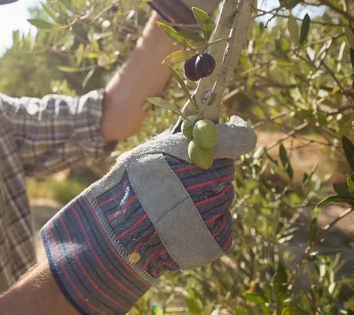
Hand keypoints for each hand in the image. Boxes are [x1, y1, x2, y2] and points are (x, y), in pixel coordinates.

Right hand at [40, 116, 256, 314]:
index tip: (231, 128)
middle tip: (184, 178)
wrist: (117, 234)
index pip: (236, 138)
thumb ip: (178, 136)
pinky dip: (205, 221)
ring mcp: (216, 211)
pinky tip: (179, 223)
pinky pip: (220, 222)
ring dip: (205, 196)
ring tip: (174, 205)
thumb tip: (199, 116)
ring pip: (222, 196)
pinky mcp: (217, 236)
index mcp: (194, 155)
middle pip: (225, 169)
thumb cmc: (128, 186)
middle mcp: (210, 181)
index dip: (234, 133)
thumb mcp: (148, 151)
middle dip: (209, 169)